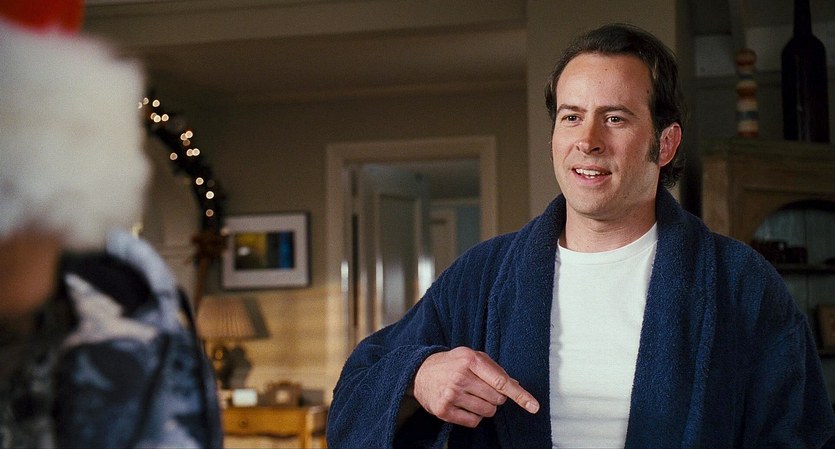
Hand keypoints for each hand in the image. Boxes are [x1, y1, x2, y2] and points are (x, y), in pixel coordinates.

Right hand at [412, 346, 539, 427]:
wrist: (420, 372)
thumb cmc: (452, 363)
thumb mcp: (472, 356)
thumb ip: (494, 369)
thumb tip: (516, 385)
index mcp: (470, 360)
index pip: (501, 382)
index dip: (520, 395)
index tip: (533, 406)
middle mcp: (460, 377)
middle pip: (497, 399)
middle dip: (496, 397)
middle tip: (482, 388)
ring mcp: (451, 394)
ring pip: (487, 411)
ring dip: (485, 407)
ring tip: (472, 396)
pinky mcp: (443, 410)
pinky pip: (473, 421)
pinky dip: (474, 416)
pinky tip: (463, 404)